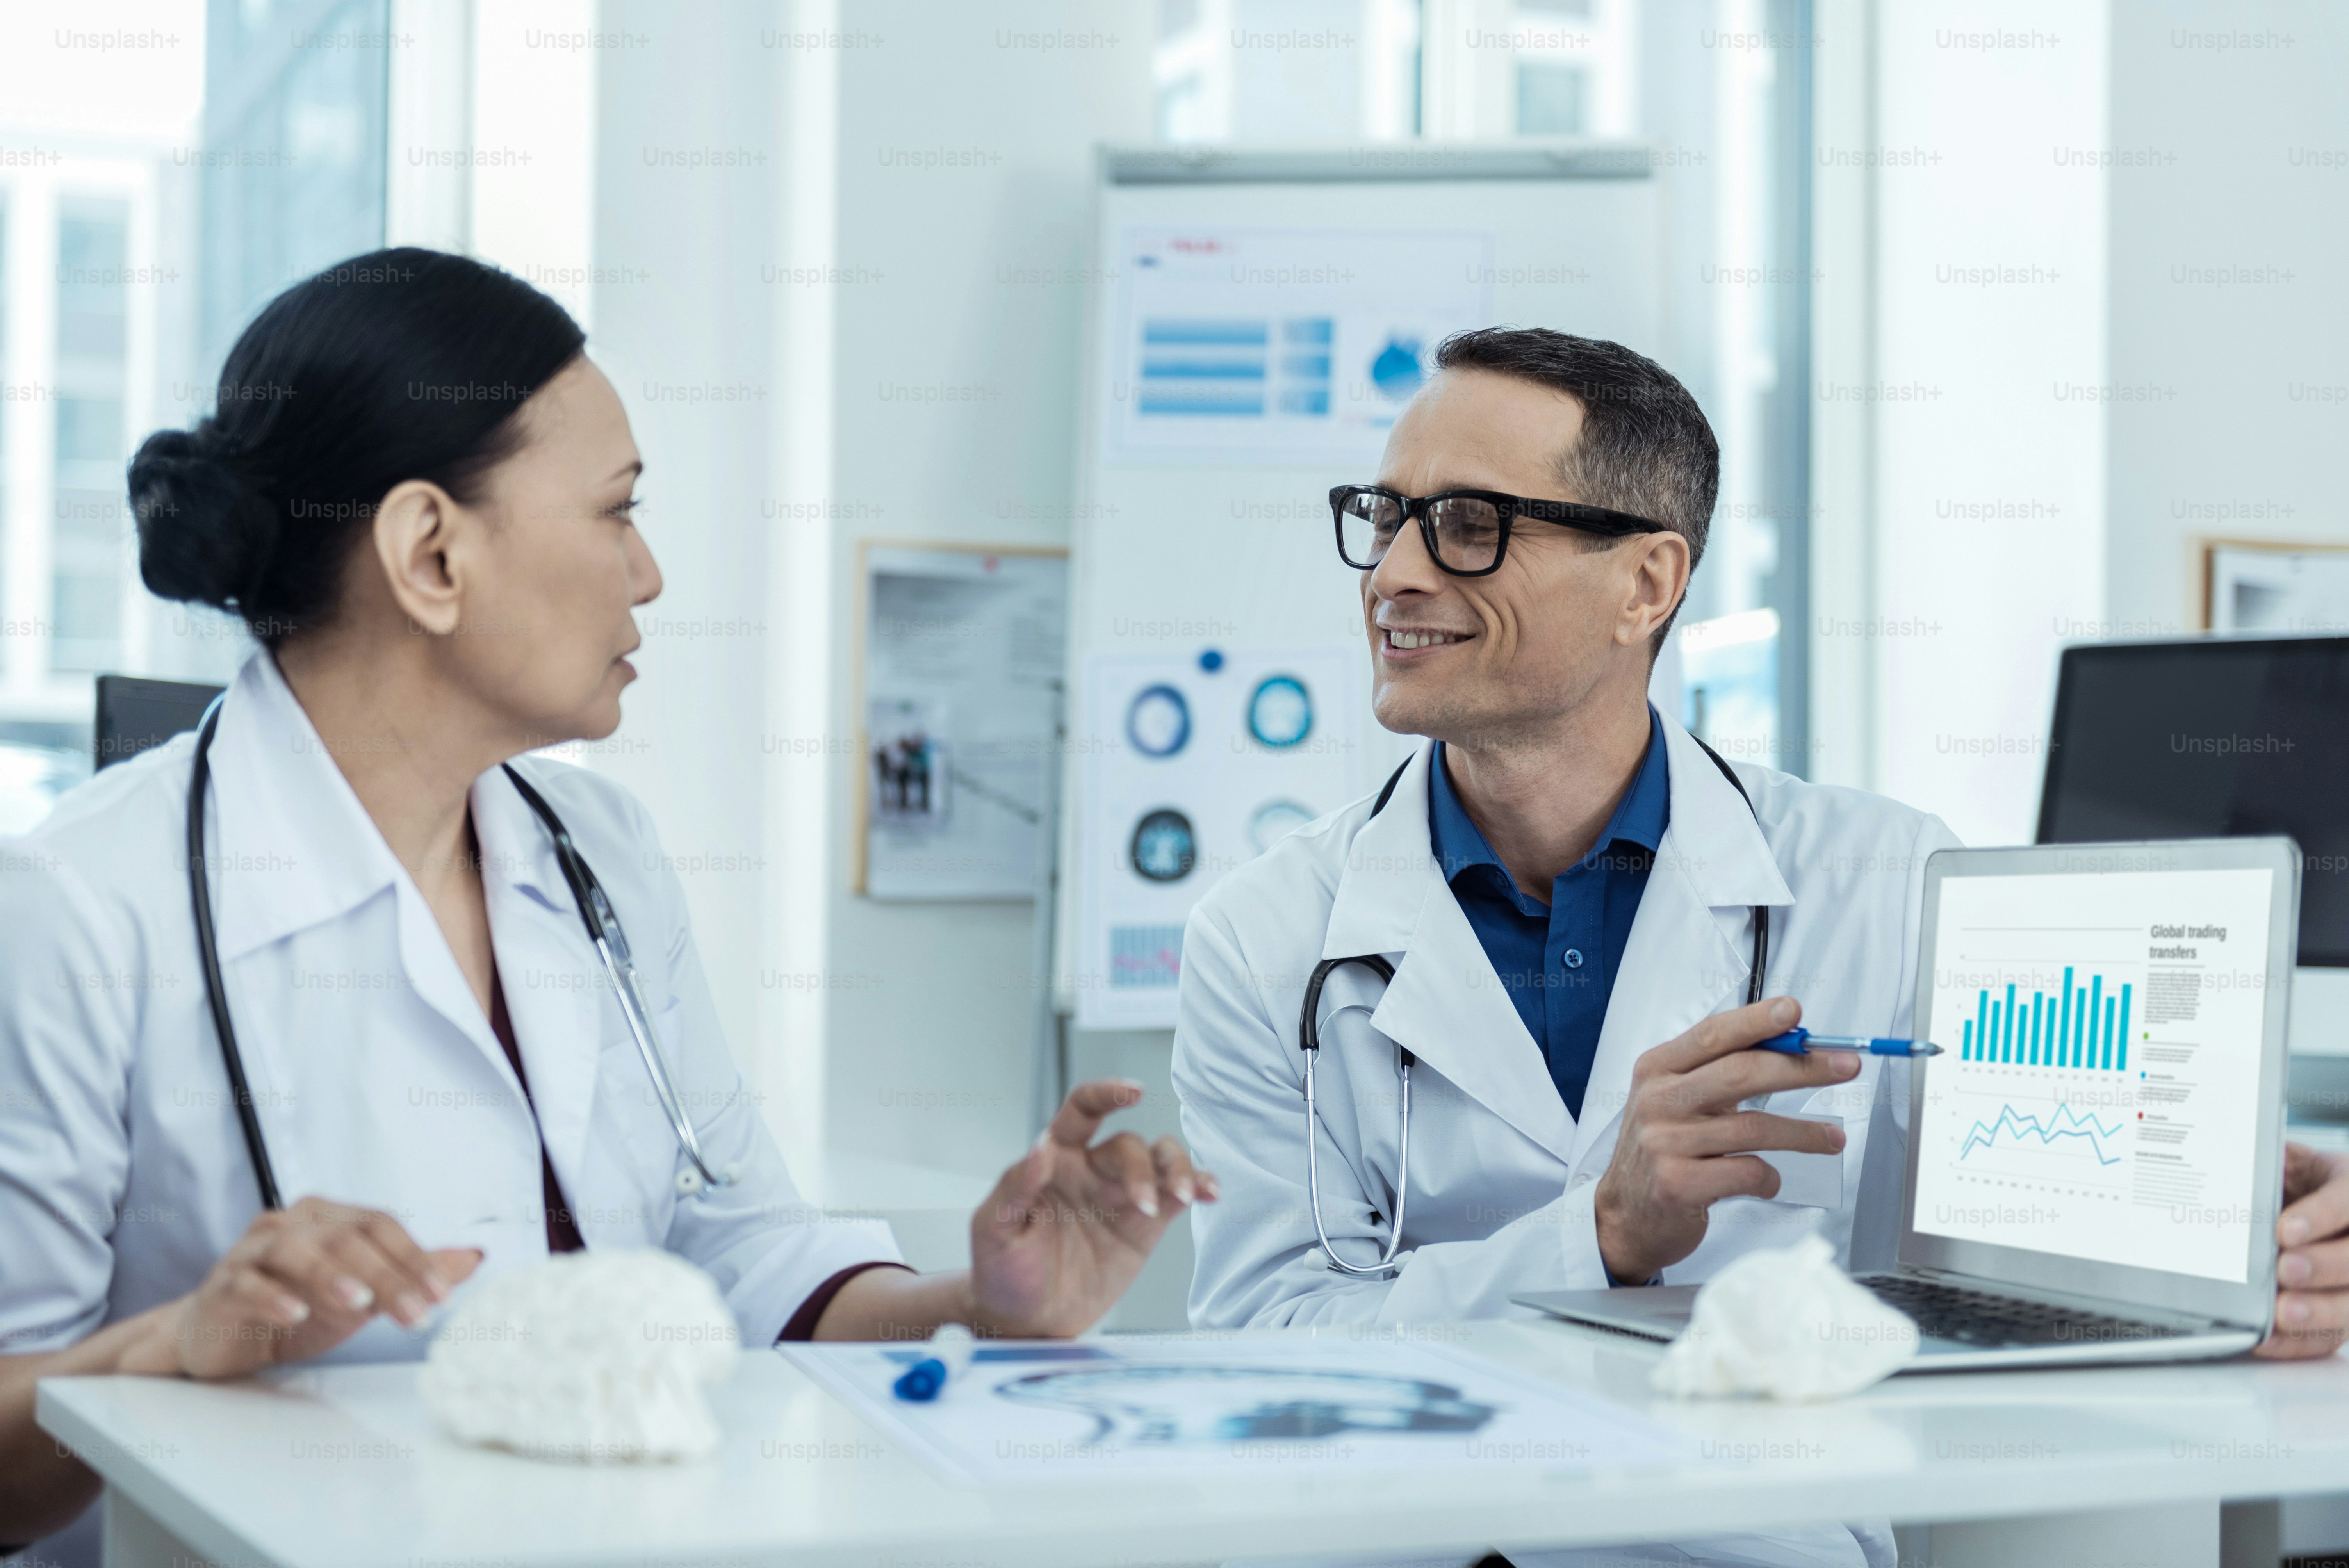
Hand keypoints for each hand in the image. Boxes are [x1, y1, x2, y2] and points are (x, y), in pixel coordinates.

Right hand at [117, 1197, 481, 1378]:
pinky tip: (297, 1314)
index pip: (379, 1226)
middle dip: (387, 1276)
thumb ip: (411, 1274)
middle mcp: (291, 1224)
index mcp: (328, 1218)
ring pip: (295, 1250)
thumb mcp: (363, 1296)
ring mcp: (251, 1251)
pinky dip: (272, 1296)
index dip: (414, 1258)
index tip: (441, 1296)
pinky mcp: (221, 1284)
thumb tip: (473, 1257)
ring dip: (332, 1276)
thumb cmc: (298, 1309)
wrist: (224, 1337)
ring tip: (361, 1303)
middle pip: (345, 1238)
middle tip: (417, 1315)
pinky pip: (246, 1283)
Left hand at [966, 1079, 1218, 1337]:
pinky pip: (1177, 1196)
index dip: (1107, 1093)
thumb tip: (1042, 1145)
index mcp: (1055, 1160)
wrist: (1026, 1321)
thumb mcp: (993, 1230)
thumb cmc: (1001, 1271)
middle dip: (1139, 1169)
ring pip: (1161, 1160)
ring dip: (1177, 1170)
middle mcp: (1092, 1171)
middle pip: (1128, 1146)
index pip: (1082, 1111)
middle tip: (1141, 1203)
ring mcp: (1121, 1197)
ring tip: (1183, 1195)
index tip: (1133, 1091)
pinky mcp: (1144, 1227)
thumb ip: (1015, 1187)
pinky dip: (1198, 1187)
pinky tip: (1209, 1192)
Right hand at [1592, 996, 1855, 1283]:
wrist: (1626, 1215)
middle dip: (1802, 1066)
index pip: (1713, 1034)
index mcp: (1657, 1069)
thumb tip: (1788, 1045)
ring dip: (1803, 1133)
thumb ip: (1719, 1071)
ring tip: (1832, 1138)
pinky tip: (1770, 1181)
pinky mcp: (1678, 1185)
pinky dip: (1770, 1178)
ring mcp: (1664, 1143)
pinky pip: (1746, 1173)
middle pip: (1741, 1073)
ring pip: (1753, 1127)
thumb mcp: (1678, 1099)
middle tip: (1846, 1065)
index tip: (1795, 1011)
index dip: (1756, 1021)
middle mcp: (1657, 1100)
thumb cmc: (1663, 1149)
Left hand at [2254, 1141, 2348, 1358]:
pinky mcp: (2344, 1311)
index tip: (2286, 1229)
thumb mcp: (2302, 1163)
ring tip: (2283, 1313)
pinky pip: (2329, 1336)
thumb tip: (2250, 1153)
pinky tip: (2268, 1340)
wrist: (2332, 1208)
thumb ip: (2281, 1160)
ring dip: (2319, 1310)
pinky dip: (2298, 1341)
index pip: (2348, 1204)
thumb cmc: (2313, 1187)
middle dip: (2322, 1266)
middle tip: (2285, 1269)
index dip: (2320, 1216)